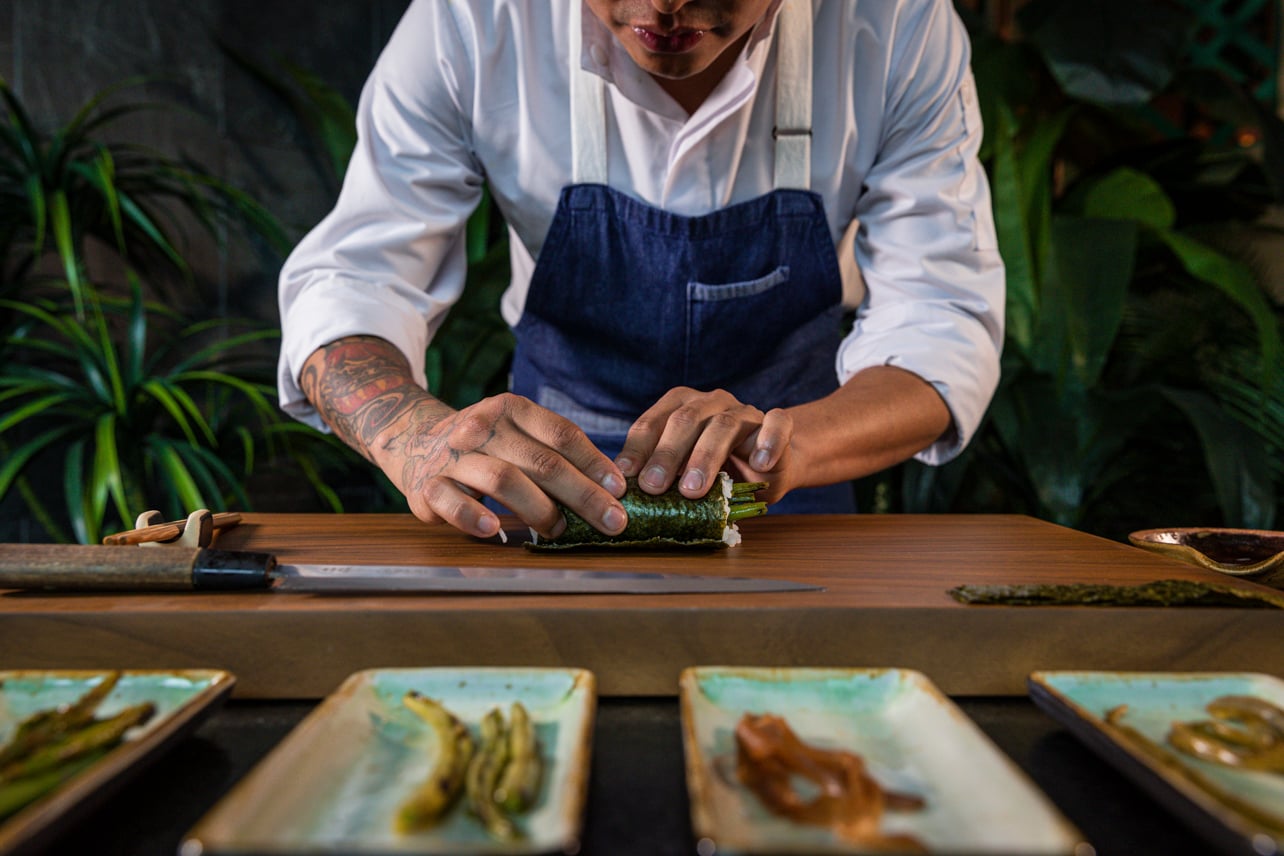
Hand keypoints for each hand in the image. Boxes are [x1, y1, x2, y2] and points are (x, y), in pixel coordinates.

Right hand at [377, 393, 629, 538]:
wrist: (414, 440)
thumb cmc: (486, 446)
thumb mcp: (518, 435)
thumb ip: (557, 454)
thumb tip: (611, 488)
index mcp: (512, 409)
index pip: (562, 435)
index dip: (595, 464)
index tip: (620, 491)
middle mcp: (483, 426)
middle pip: (542, 462)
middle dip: (583, 495)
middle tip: (612, 522)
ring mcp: (454, 456)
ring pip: (504, 480)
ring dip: (540, 510)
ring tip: (561, 532)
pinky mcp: (426, 485)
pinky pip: (450, 501)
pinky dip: (472, 517)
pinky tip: (495, 530)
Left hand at [613, 387, 794, 502]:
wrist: (771, 465)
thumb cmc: (719, 470)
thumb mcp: (685, 473)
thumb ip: (662, 478)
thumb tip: (626, 498)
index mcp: (681, 407)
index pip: (653, 423)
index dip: (637, 449)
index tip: (625, 476)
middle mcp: (711, 402)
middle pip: (685, 421)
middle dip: (666, 455)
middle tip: (653, 486)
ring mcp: (745, 412)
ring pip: (724, 425)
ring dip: (706, 457)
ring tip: (693, 489)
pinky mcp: (778, 424)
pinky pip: (777, 423)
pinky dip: (769, 441)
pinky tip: (760, 464)